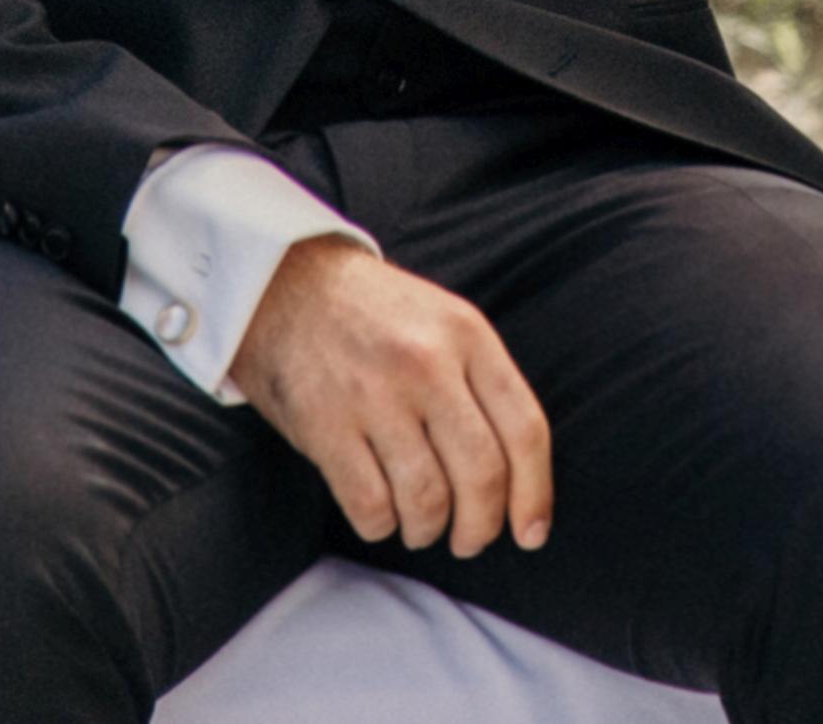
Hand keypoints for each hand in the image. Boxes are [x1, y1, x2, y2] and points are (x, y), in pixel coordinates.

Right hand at [229, 238, 554, 558]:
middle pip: (481, 474)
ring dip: (428, 531)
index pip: (525, 430)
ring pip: (427, 499)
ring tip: (421, 527)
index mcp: (468, 336)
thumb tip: (520, 477)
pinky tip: (381, 514)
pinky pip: (370, 505)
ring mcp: (374, 394)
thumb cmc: (376, 314)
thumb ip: (482, 383)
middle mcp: (427, 364)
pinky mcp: (324, 424)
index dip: (535, 493)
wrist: (288, 281)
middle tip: (470, 540)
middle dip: (481, 527)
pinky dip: (382, 526)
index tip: (531, 533)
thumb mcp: (445, 321)